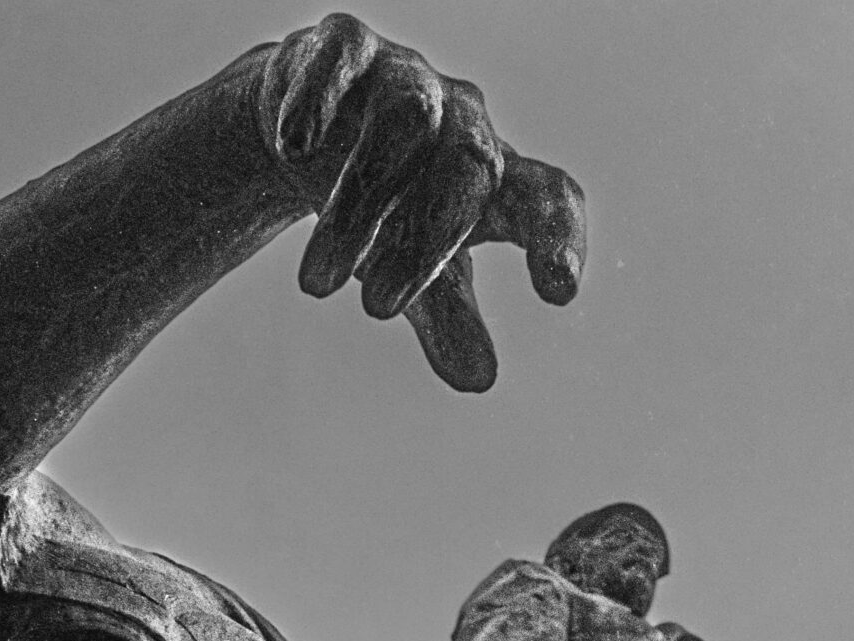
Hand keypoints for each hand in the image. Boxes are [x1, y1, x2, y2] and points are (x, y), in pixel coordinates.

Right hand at [256, 15, 584, 390]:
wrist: (309, 135)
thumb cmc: (383, 210)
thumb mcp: (417, 272)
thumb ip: (450, 319)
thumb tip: (481, 380)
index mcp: (494, 178)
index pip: (546, 198)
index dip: (559, 237)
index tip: (558, 290)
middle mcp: (462, 121)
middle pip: (470, 170)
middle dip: (424, 246)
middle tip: (377, 313)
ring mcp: (406, 77)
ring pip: (405, 125)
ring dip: (360, 205)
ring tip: (317, 285)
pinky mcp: (346, 46)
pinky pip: (342, 59)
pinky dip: (319, 100)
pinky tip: (294, 147)